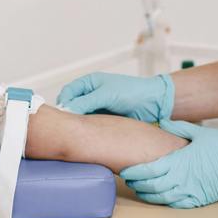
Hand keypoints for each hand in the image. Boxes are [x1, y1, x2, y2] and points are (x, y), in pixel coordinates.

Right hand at [56, 72, 174, 121]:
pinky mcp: (103, 118)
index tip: (63, 115)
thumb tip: (66, 110)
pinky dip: (87, 129)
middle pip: (71, 105)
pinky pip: (90, 124)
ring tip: (76, 132)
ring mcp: (96, 107)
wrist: (154, 103)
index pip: (68, 92)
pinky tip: (87, 135)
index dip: (63, 102)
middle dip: (68, 115)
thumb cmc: (132, 92)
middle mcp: (91, 94)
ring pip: (79, 116)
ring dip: (78, 123)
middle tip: (67, 127)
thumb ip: (85, 102)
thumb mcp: (106, 95)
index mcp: (89, 82)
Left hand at [120, 119, 217, 207]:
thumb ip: (177, 127)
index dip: (133, 172)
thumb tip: (162, 121)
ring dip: (148, 195)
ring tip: (141, 190)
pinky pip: (177, 205)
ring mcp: (191, 191)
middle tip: (129, 181)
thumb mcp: (199, 132)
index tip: (125, 170)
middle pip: (150, 186)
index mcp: (179, 161)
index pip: (147, 170)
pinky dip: (165, 203)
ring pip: (161, 198)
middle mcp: (182, 179)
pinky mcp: (201, 199)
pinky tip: (160, 199)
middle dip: (137, 184)